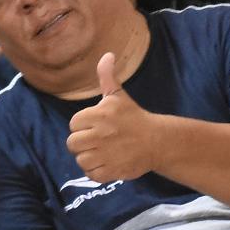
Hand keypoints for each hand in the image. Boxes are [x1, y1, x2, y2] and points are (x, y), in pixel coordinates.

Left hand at [66, 52, 163, 182]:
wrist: (157, 141)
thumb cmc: (133, 117)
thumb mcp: (119, 96)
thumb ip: (107, 76)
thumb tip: (106, 55)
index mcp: (99, 115)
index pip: (73, 124)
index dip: (83, 126)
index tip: (96, 126)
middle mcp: (100, 134)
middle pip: (72, 144)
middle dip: (83, 143)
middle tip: (98, 141)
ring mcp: (106, 154)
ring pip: (80, 160)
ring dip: (89, 158)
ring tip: (103, 152)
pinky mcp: (111, 171)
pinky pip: (91, 174)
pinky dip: (96, 171)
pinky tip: (107, 162)